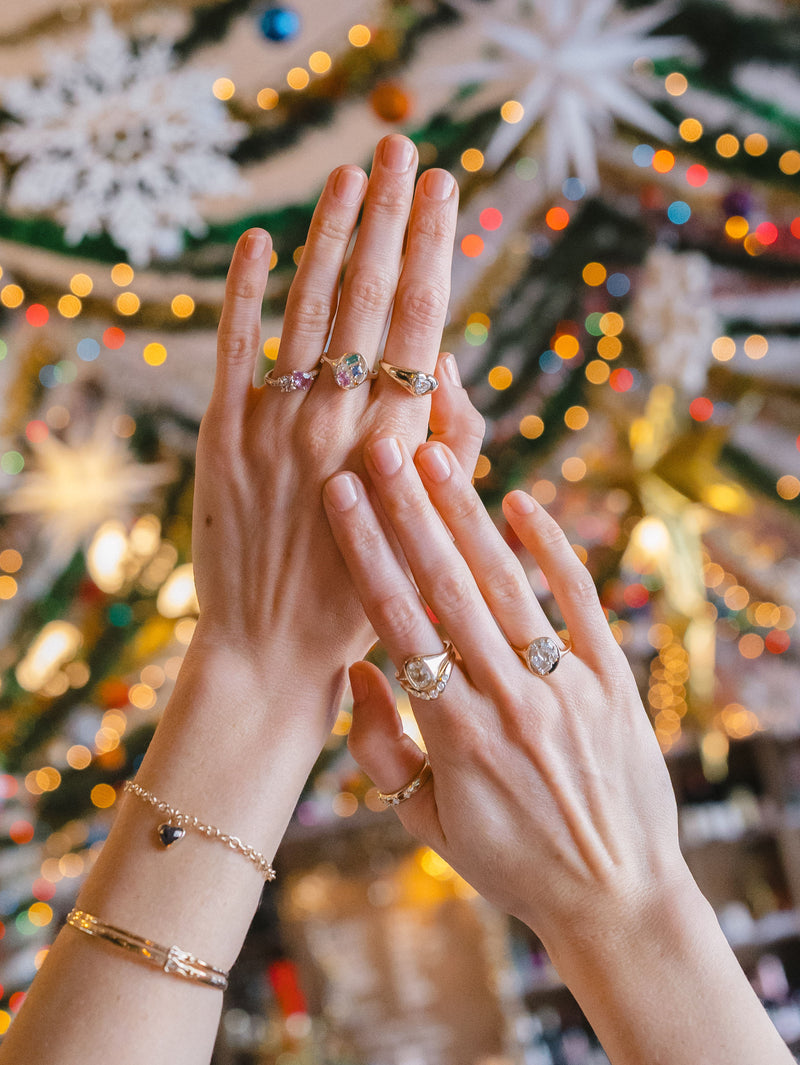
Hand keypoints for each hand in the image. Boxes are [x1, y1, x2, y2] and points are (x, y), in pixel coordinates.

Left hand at [189, 136, 482, 693]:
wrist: (270, 648)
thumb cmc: (366, 593)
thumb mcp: (431, 528)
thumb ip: (452, 445)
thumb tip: (449, 362)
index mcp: (396, 440)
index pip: (421, 319)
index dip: (433, 245)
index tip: (445, 186)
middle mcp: (337, 419)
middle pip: (368, 295)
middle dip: (388, 213)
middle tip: (400, 148)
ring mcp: (275, 423)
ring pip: (308, 308)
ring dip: (329, 234)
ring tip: (350, 175)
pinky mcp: (223, 436)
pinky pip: (236, 346)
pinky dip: (246, 289)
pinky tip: (261, 240)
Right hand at [322, 433, 688, 951]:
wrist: (614, 896)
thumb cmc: (510, 860)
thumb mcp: (425, 821)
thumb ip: (380, 748)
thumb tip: (358, 671)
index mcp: (456, 735)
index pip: (399, 626)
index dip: (365, 556)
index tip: (338, 500)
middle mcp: (510, 700)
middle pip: (448, 589)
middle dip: (408, 513)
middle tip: (380, 449)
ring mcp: (567, 686)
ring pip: (509, 587)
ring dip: (467, 518)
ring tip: (436, 457)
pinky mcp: (614, 681)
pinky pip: (581, 604)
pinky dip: (553, 550)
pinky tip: (524, 503)